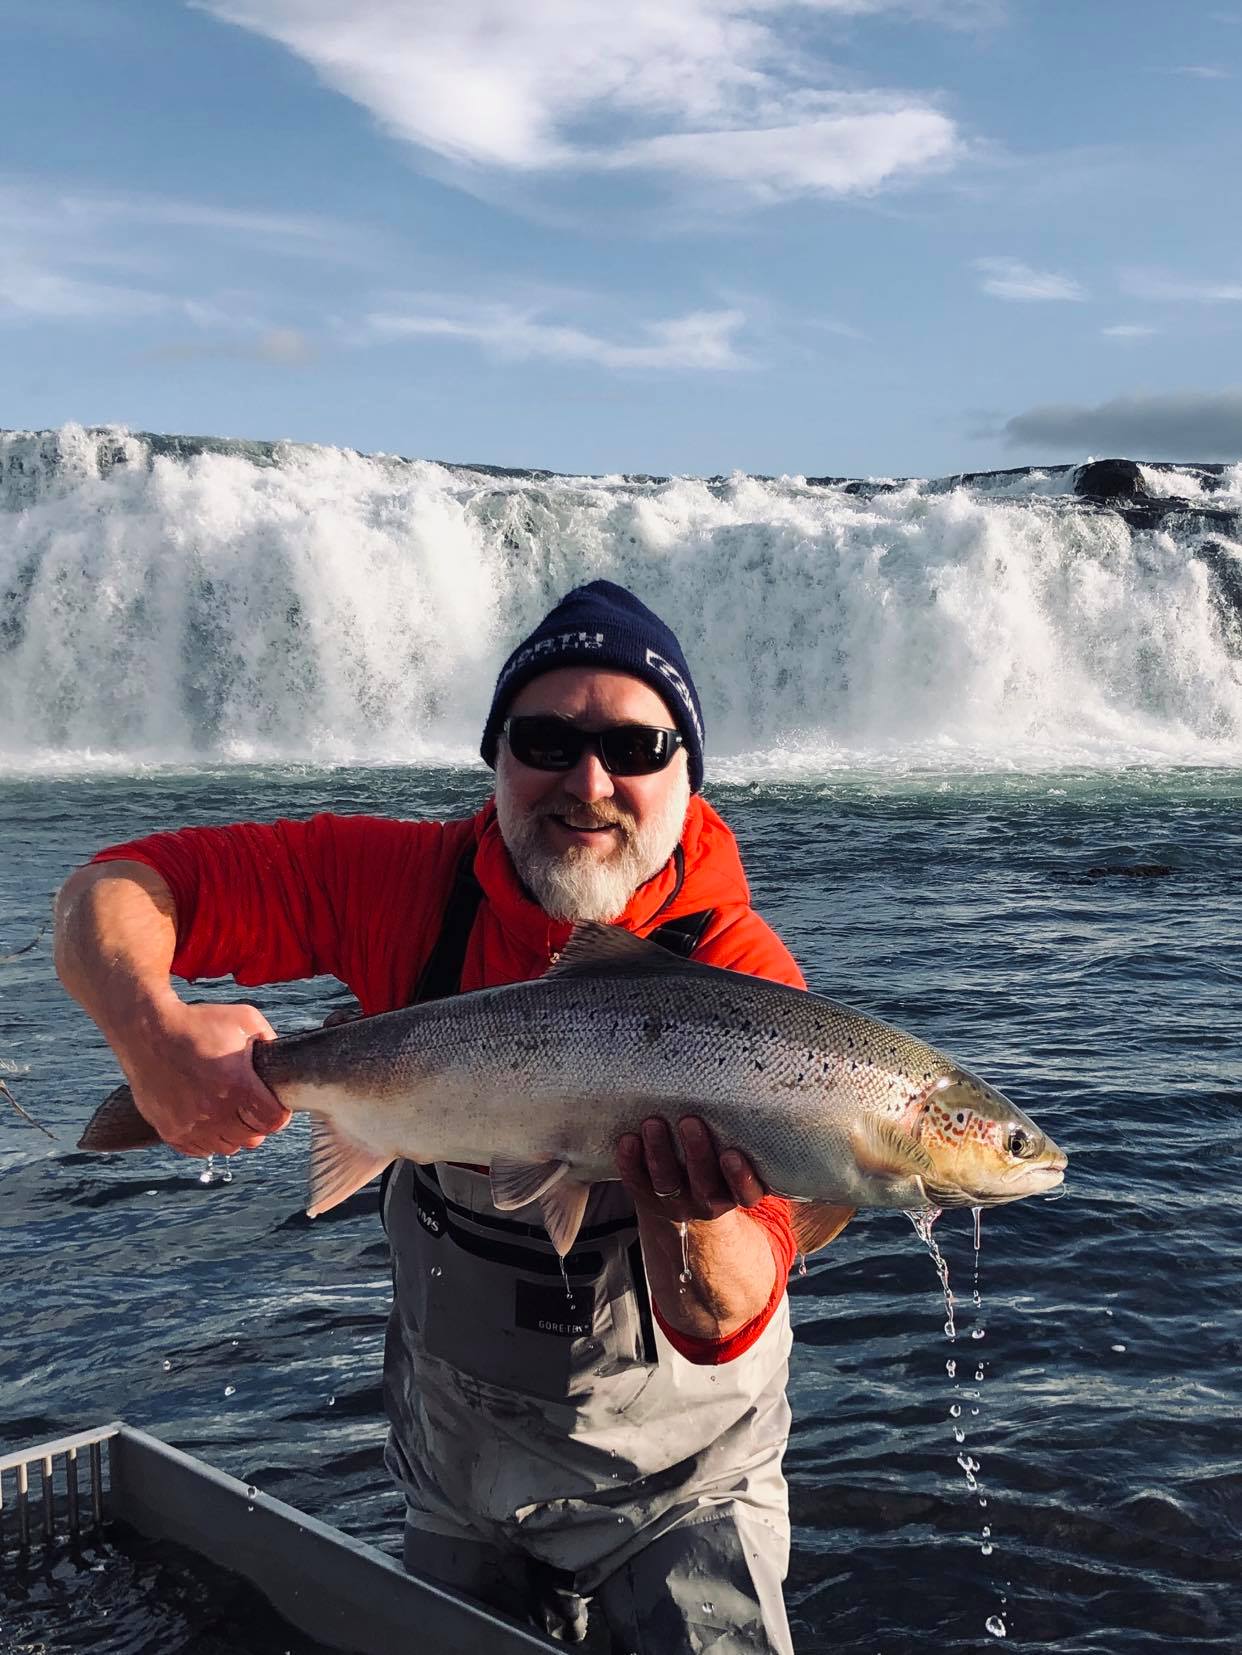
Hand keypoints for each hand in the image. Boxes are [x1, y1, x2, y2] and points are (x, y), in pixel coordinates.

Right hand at [115, 999, 289, 1157]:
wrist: (148, 1031)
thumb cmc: (197, 1023)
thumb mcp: (244, 1019)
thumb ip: (269, 1041)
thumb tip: (281, 1061)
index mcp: (237, 1085)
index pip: (273, 1121)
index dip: (280, 1113)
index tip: (276, 1105)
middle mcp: (214, 1111)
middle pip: (252, 1137)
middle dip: (258, 1122)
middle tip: (253, 1107)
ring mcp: (190, 1125)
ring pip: (228, 1147)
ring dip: (234, 1133)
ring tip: (230, 1112)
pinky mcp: (170, 1131)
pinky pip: (200, 1150)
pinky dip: (209, 1140)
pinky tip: (210, 1119)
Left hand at [616, 1115, 766, 1225]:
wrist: (687, 1200)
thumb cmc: (719, 1160)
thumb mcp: (735, 1152)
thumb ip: (738, 1132)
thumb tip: (737, 1079)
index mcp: (738, 1192)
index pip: (746, 1193)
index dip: (740, 1178)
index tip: (731, 1154)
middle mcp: (709, 1201)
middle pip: (704, 1185)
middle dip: (696, 1153)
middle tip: (690, 1121)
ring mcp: (677, 1203)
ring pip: (667, 1183)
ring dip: (659, 1153)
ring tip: (653, 1123)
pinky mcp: (648, 1198)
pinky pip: (637, 1183)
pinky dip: (630, 1163)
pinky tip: (627, 1140)